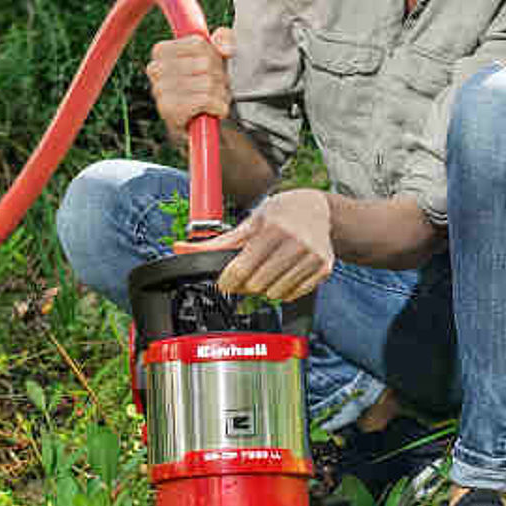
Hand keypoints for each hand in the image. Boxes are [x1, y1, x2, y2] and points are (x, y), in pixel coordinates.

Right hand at [147, 27, 234, 134]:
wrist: (202, 126)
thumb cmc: (206, 86)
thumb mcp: (218, 55)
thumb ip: (224, 38)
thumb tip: (224, 47)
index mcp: (161, 51)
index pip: (198, 43)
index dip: (214, 55)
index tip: (211, 66)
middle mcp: (156, 69)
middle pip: (205, 63)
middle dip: (218, 77)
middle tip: (214, 87)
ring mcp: (160, 90)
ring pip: (208, 82)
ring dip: (220, 94)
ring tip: (214, 99)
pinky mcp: (169, 109)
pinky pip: (205, 100)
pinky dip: (218, 106)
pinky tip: (213, 110)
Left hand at [201, 188, 332, 302]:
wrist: (318, 210)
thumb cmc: (280, 214)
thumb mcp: (249, 222)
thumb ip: (217, 241)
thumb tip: (181, 249)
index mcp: (273, 229)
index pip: (243, 270)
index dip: (228, 281)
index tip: (225, 281)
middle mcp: (296, 242)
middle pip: (257, 285)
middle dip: (246, 284)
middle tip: (247, 273)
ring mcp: (313, 257)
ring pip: (275, 294)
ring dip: (265, 288)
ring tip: (267, 270)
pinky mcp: (324, 268)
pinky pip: (294, 295)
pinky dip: (283, 290)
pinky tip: (283, 273)